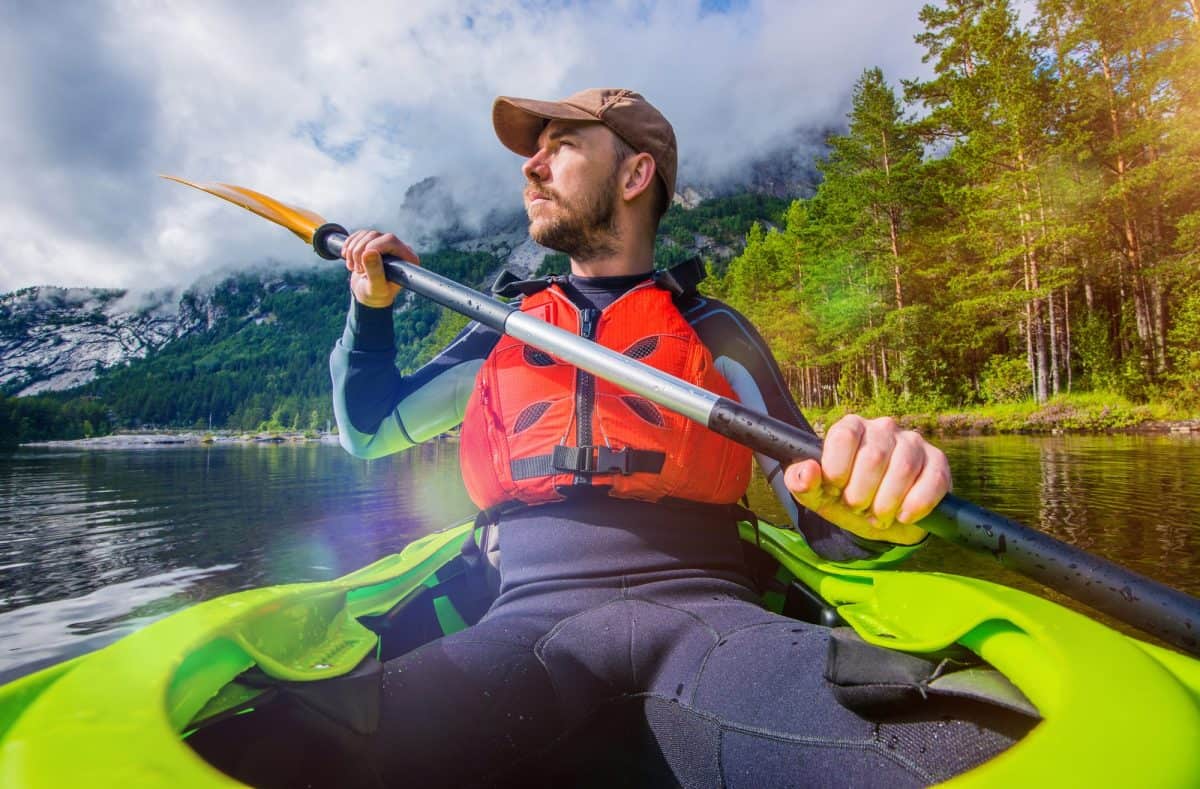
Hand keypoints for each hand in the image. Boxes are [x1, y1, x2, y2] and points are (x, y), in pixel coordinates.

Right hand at [341, 230, 418, 307]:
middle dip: (360, 252)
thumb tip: (369, 252)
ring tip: (354, 268)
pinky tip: (348, 259)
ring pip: (365, 234)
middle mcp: (398, 248)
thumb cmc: (376, 294)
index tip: (363, 267)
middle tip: (358, 270)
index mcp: (407, 258)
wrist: (367, 293)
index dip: (373, 248)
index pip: (390, 240)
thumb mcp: (376, 288)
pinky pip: (359, 235)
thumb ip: (375, 272)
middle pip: (375, 235)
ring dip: (353, 251)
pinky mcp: (373, 242)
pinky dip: (349, 246)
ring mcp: (385, 243)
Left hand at [783, 415, 949, 545]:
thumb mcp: (817, 495)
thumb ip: (801, 482)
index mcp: (851, 428)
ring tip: (878, 515)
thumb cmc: (844, 499)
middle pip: (873, 456)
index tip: (835, 490)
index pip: (843, 436)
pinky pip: (933, 480)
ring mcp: (913, 443)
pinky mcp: (938, 462)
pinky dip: (916, 505)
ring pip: (903, 469)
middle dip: (861, 494)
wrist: (880, 520)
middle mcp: (883, 428)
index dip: (838, 469)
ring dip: (887, 503)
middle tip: (858, 507)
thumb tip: (808, 470)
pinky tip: (903, 516)